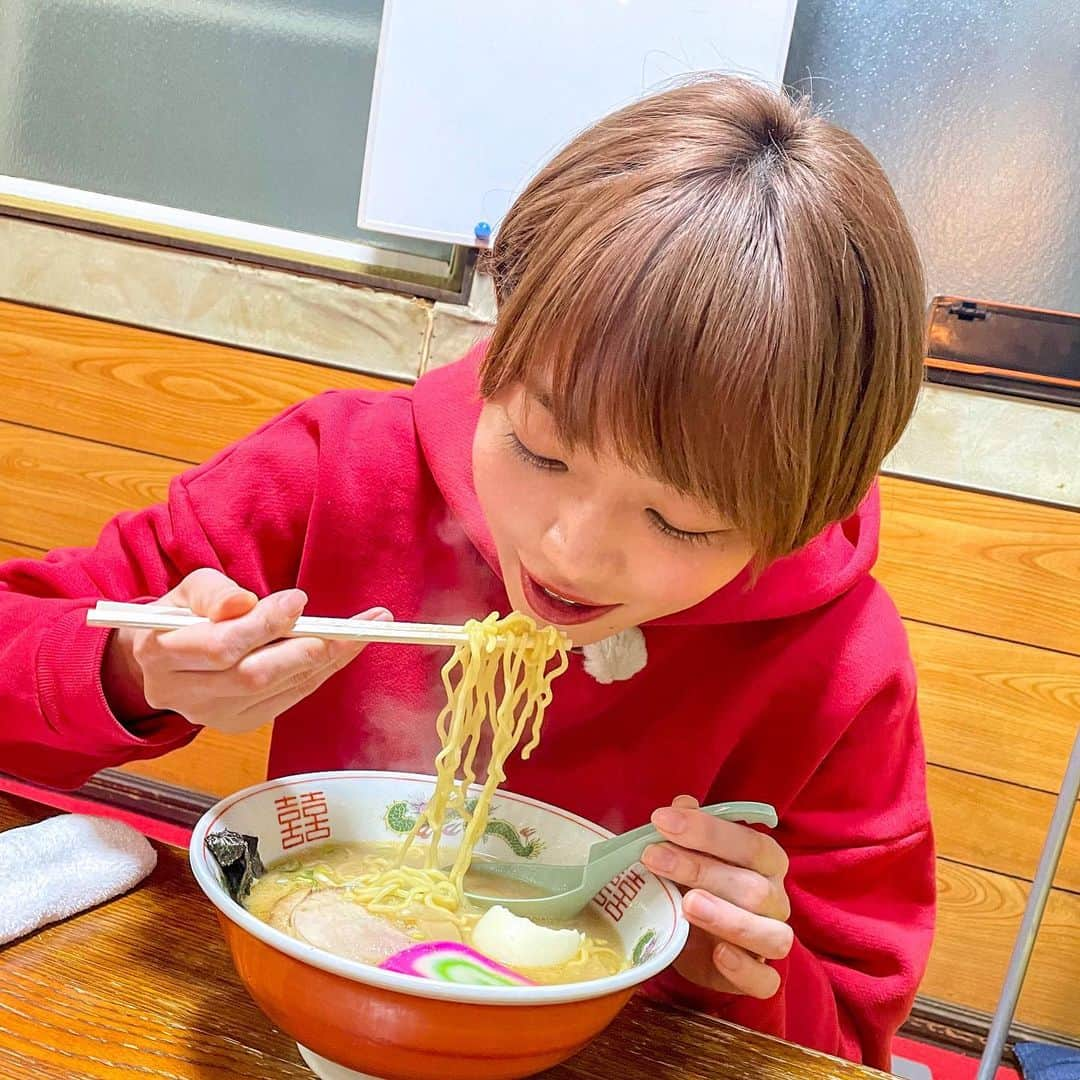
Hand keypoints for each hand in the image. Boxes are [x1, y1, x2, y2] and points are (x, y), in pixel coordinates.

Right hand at [101, 568, 390, 732]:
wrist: (164, 656)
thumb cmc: (182, 615)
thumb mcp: (188, 590)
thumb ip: (213, 592)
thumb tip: (242, 602)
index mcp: (160, 653)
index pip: (220, 645)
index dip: (263, 625)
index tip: (298, 600)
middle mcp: (181, 692)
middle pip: (251, 675)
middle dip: (305, 648)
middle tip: (349, 626)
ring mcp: (210, 715)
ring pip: (275, 689)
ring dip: (326, 659)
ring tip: (364, 630)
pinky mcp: (238, 723)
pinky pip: (287, 698)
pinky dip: (319, 672)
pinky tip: (345, 649)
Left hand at [642, 794, 792, 997]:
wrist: (702, 942)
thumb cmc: (702, 884)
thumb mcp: (691, 854)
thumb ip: (690, 831)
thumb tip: (681, 804)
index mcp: (766, 862)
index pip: (750, 843)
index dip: (708, 830)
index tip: (661, 820)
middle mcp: (775, 899)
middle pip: (752, 887)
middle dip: (700, 869)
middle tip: (653, 857)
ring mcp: (772, 940)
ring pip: (771, 934)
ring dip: (728, 919)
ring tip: (688, 904)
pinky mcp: (761, 977)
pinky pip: (766, 980)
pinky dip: (744, 970)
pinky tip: (718, 954)